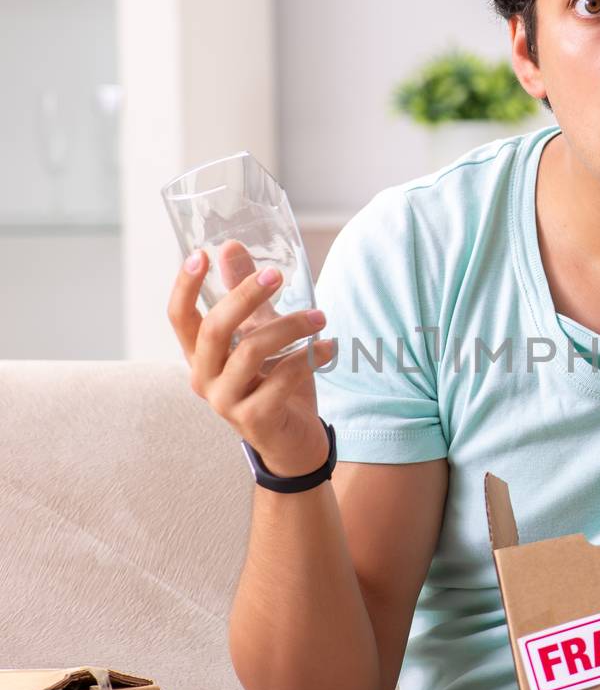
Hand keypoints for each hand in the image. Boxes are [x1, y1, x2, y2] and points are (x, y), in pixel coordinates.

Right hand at [167, 239, 335, 477]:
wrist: (294, 444)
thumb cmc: (275, 385)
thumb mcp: (261, 335)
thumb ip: (247, 299)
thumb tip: (230, 246)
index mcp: (201, 356)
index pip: (179, 318)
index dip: (184, 286)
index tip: (200, 254)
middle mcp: (204, 378)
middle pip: (214, 329)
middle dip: (245, 296)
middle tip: (277, 275)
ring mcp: (226, 402)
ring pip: (251, 351)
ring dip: (290, 326)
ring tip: (320, 317)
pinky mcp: (255, 420)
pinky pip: (281, 379)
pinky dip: (309, 357)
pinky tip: (329, 347)